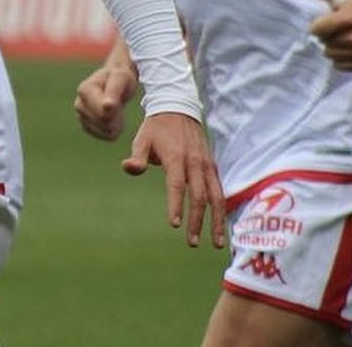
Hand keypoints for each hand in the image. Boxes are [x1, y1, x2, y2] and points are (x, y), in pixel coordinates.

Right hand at [73, 62, 136, 140]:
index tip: (120, 100)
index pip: (103, 113)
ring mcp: (81, 116)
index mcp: (84, 90)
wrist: (115, 80)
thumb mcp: (120, 79)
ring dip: (117, 123)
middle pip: (105, 123)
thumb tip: (107, 106)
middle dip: (116, 117)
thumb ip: (113, 91)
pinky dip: (114, 129)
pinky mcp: (87, 126)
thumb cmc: (120, 77)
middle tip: (120, 103)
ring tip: (117, 108)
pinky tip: (114, 117)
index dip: (116, 110)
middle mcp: (79, 104)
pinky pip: (106, 136)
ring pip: (106, 131)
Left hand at [124, 112, 225, 248]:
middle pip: (199, 196)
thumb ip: (137, 157)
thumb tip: (128, 168)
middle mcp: (195, 162)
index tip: (174, 224)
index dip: (176, 204)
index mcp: (176, 157)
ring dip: (217, 220)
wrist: (178, 109)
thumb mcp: (142, 138)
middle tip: (192, 242)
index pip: (176, 185)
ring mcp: (207, 165)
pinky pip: (221, 190)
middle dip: (197, 221)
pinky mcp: (213, 166)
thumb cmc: (156, 128)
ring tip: (217, 243)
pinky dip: (223, 208)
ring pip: (217, 196)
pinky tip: (223, 225)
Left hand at [303, 0, 351, 70]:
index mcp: (350, 18)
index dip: (316, 26)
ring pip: (331, 55)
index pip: (318, 29)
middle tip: (335, 30)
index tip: (323, 21)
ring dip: (331, 48)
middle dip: (325, 36)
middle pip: (324, 43)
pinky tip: (345, 49)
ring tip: (340, 38)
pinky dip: (339, 59)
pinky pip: (341, 66)